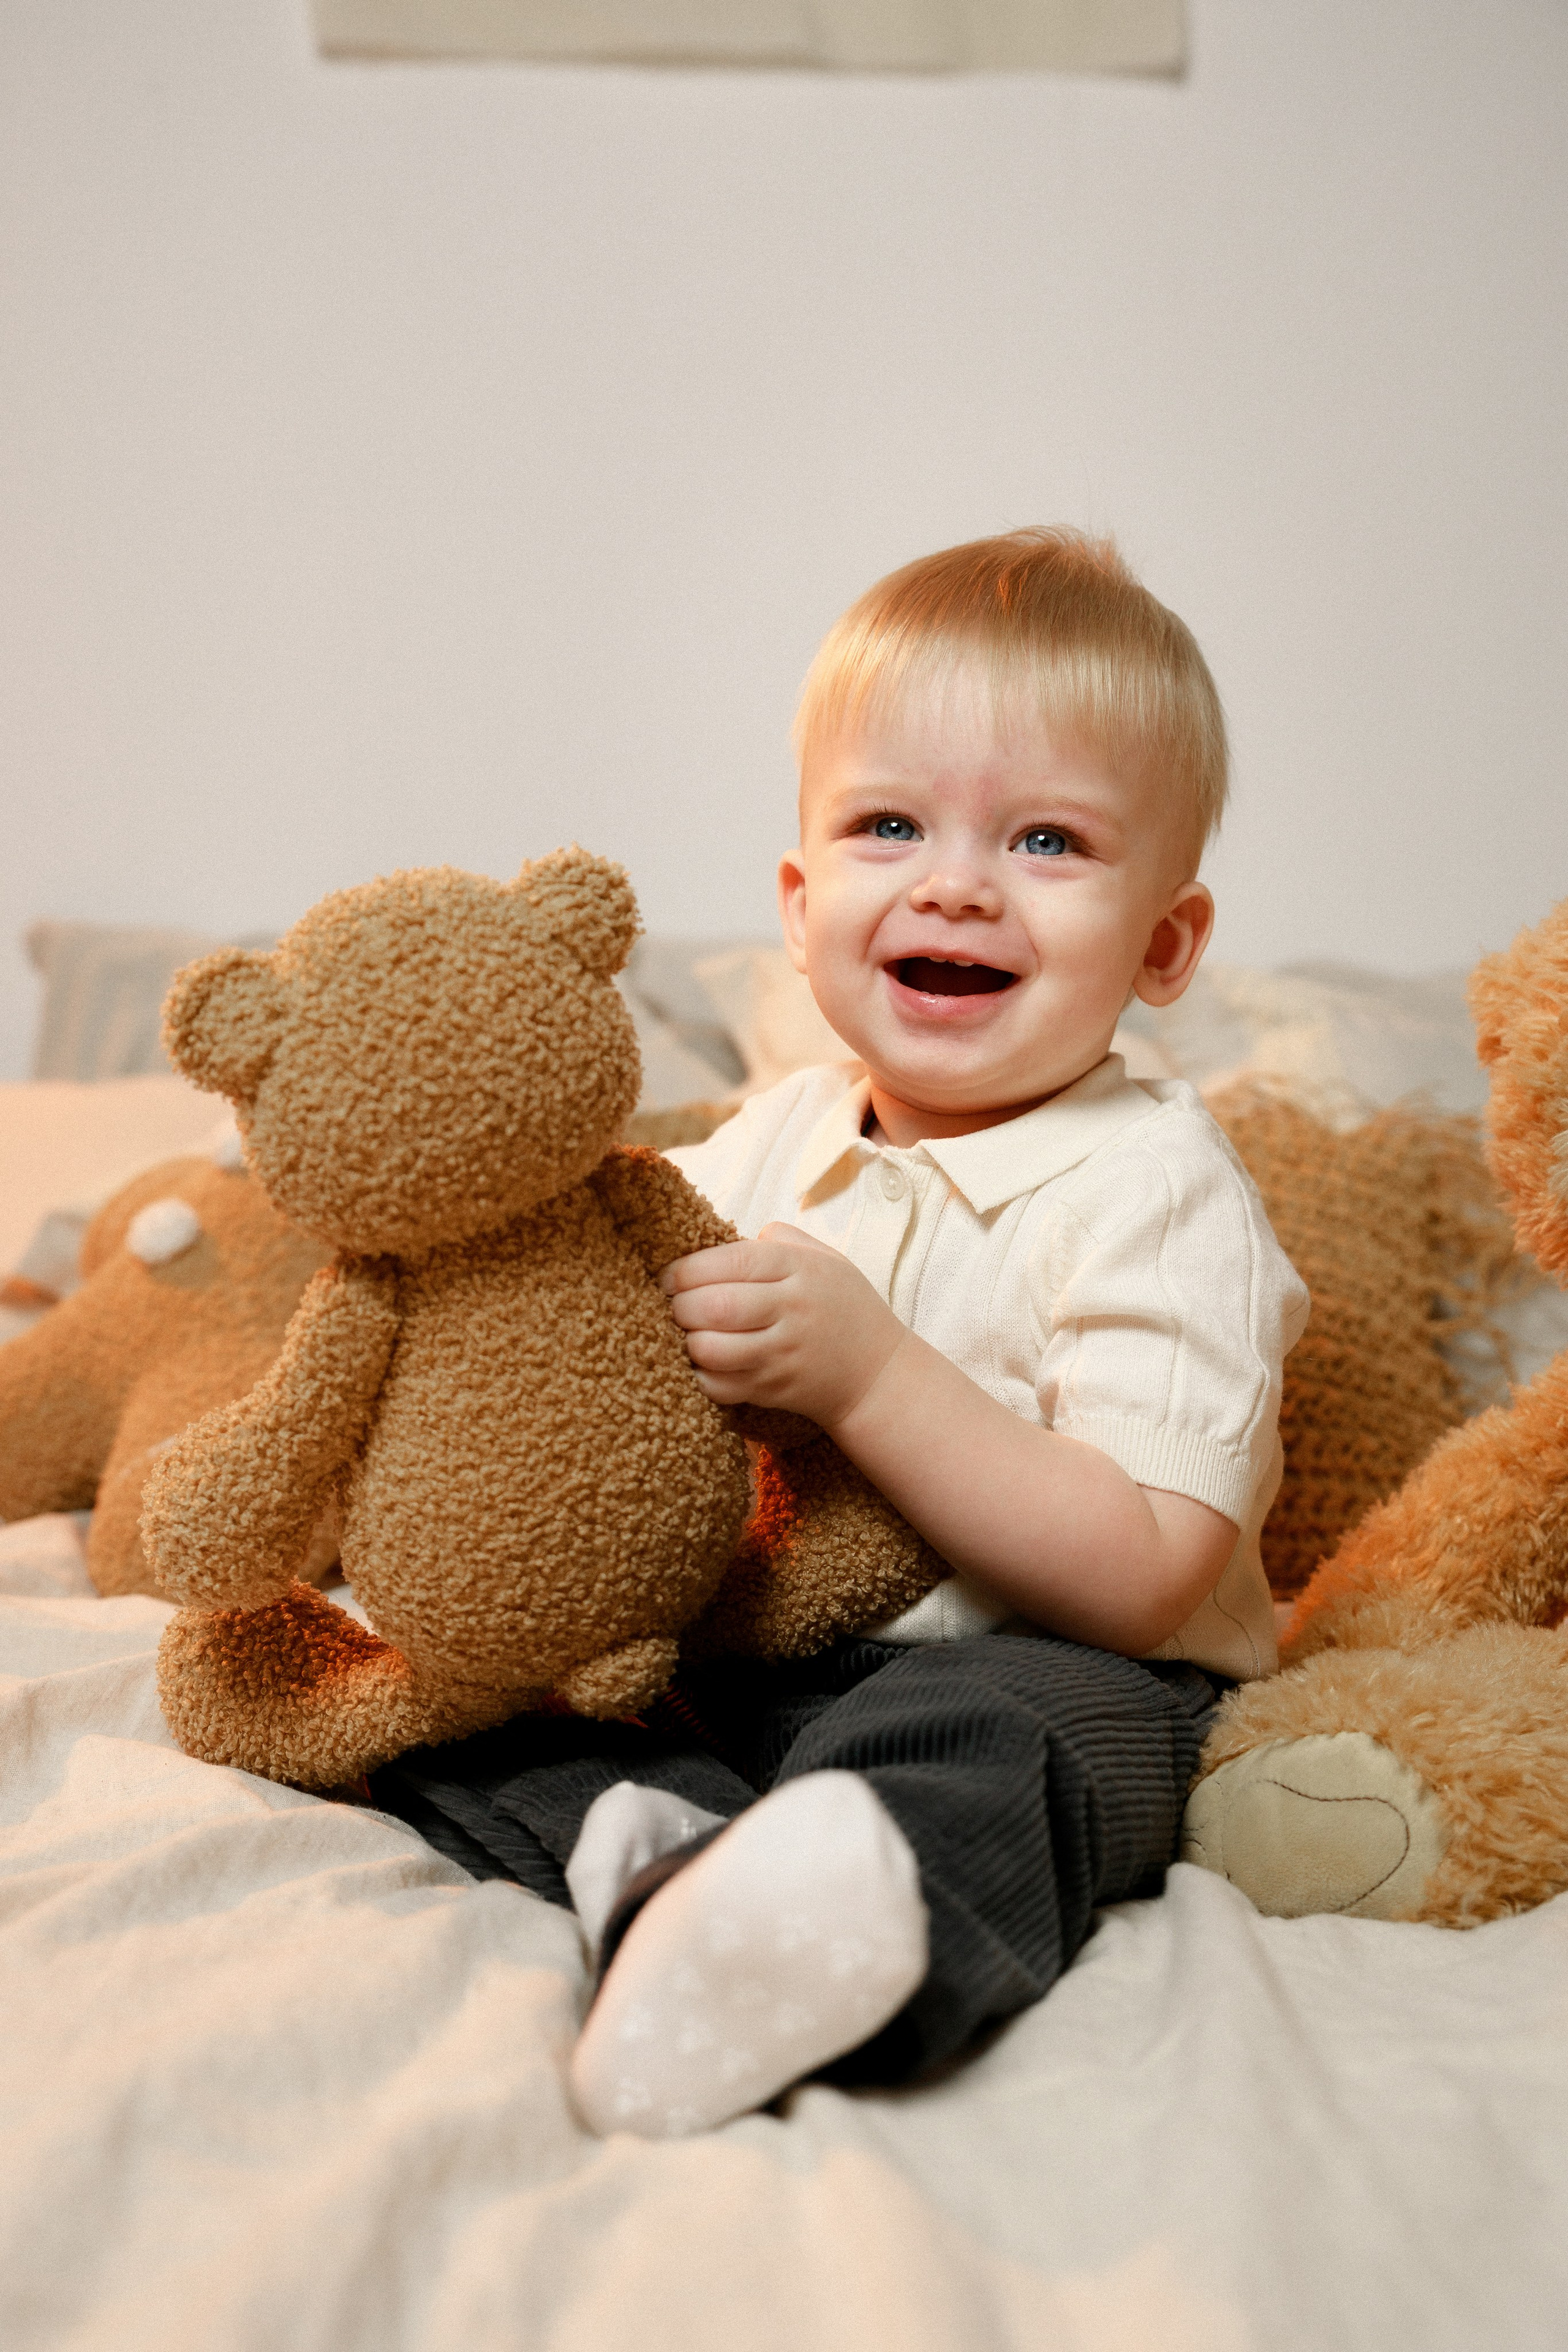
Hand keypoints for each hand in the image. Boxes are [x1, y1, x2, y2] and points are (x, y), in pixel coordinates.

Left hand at [660, 1223, 906, 1426]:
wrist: (878, 1375)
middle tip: (672, 1306)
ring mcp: (783, 1354)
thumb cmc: (845, 1309)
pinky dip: (700, 1376)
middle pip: (715, 1305)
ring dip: (687, 1341)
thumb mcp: (827, 1260)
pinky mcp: (775, 1389)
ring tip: (686, 1334)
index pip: (731, 1260)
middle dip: (679, 1306)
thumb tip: (728, 1237)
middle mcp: (792, 1309)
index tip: (668, 1276)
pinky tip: (702, 1364)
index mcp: (800, 1268)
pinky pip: (720, 1386)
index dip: (688, 1268)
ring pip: (712, 1349)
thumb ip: (781, 1240)